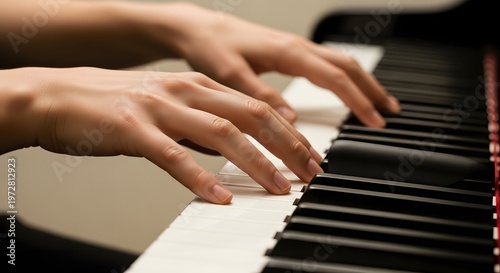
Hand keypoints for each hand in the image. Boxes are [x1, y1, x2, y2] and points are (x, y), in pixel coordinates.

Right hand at [0, 67, 323, 203]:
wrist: (58, 95)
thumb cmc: (115, 104)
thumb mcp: (169, 107)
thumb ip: (200, 126)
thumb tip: (232, 150)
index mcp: (197, 86)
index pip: (256, 106)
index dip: (288, 133)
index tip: (309, 157)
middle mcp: (185, 91)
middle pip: (250, 116)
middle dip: (286, 146)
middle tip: (309, 172)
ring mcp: (160, 107)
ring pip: (220, 133)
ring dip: (255, 162)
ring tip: (277, 188)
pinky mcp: (132, 129)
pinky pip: (173, 155)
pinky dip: (200, 177)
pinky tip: (219, 197)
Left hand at [151, 3, 400, 126]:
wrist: (198, 28)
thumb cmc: (212, 48)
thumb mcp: (231, 75)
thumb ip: (261, 96)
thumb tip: (291, 120)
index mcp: (289, 52)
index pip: (335, 77)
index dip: (358, 100)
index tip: (374, 122)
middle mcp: (298, 47)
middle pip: (348, 66)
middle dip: (372, 90)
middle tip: (390, 114)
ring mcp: (296, 48)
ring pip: (341, 62)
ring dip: (363, 82)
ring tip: (379, 103)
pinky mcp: (290, 52)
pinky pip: (328, 63)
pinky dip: (345, 78)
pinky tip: (347, 89)